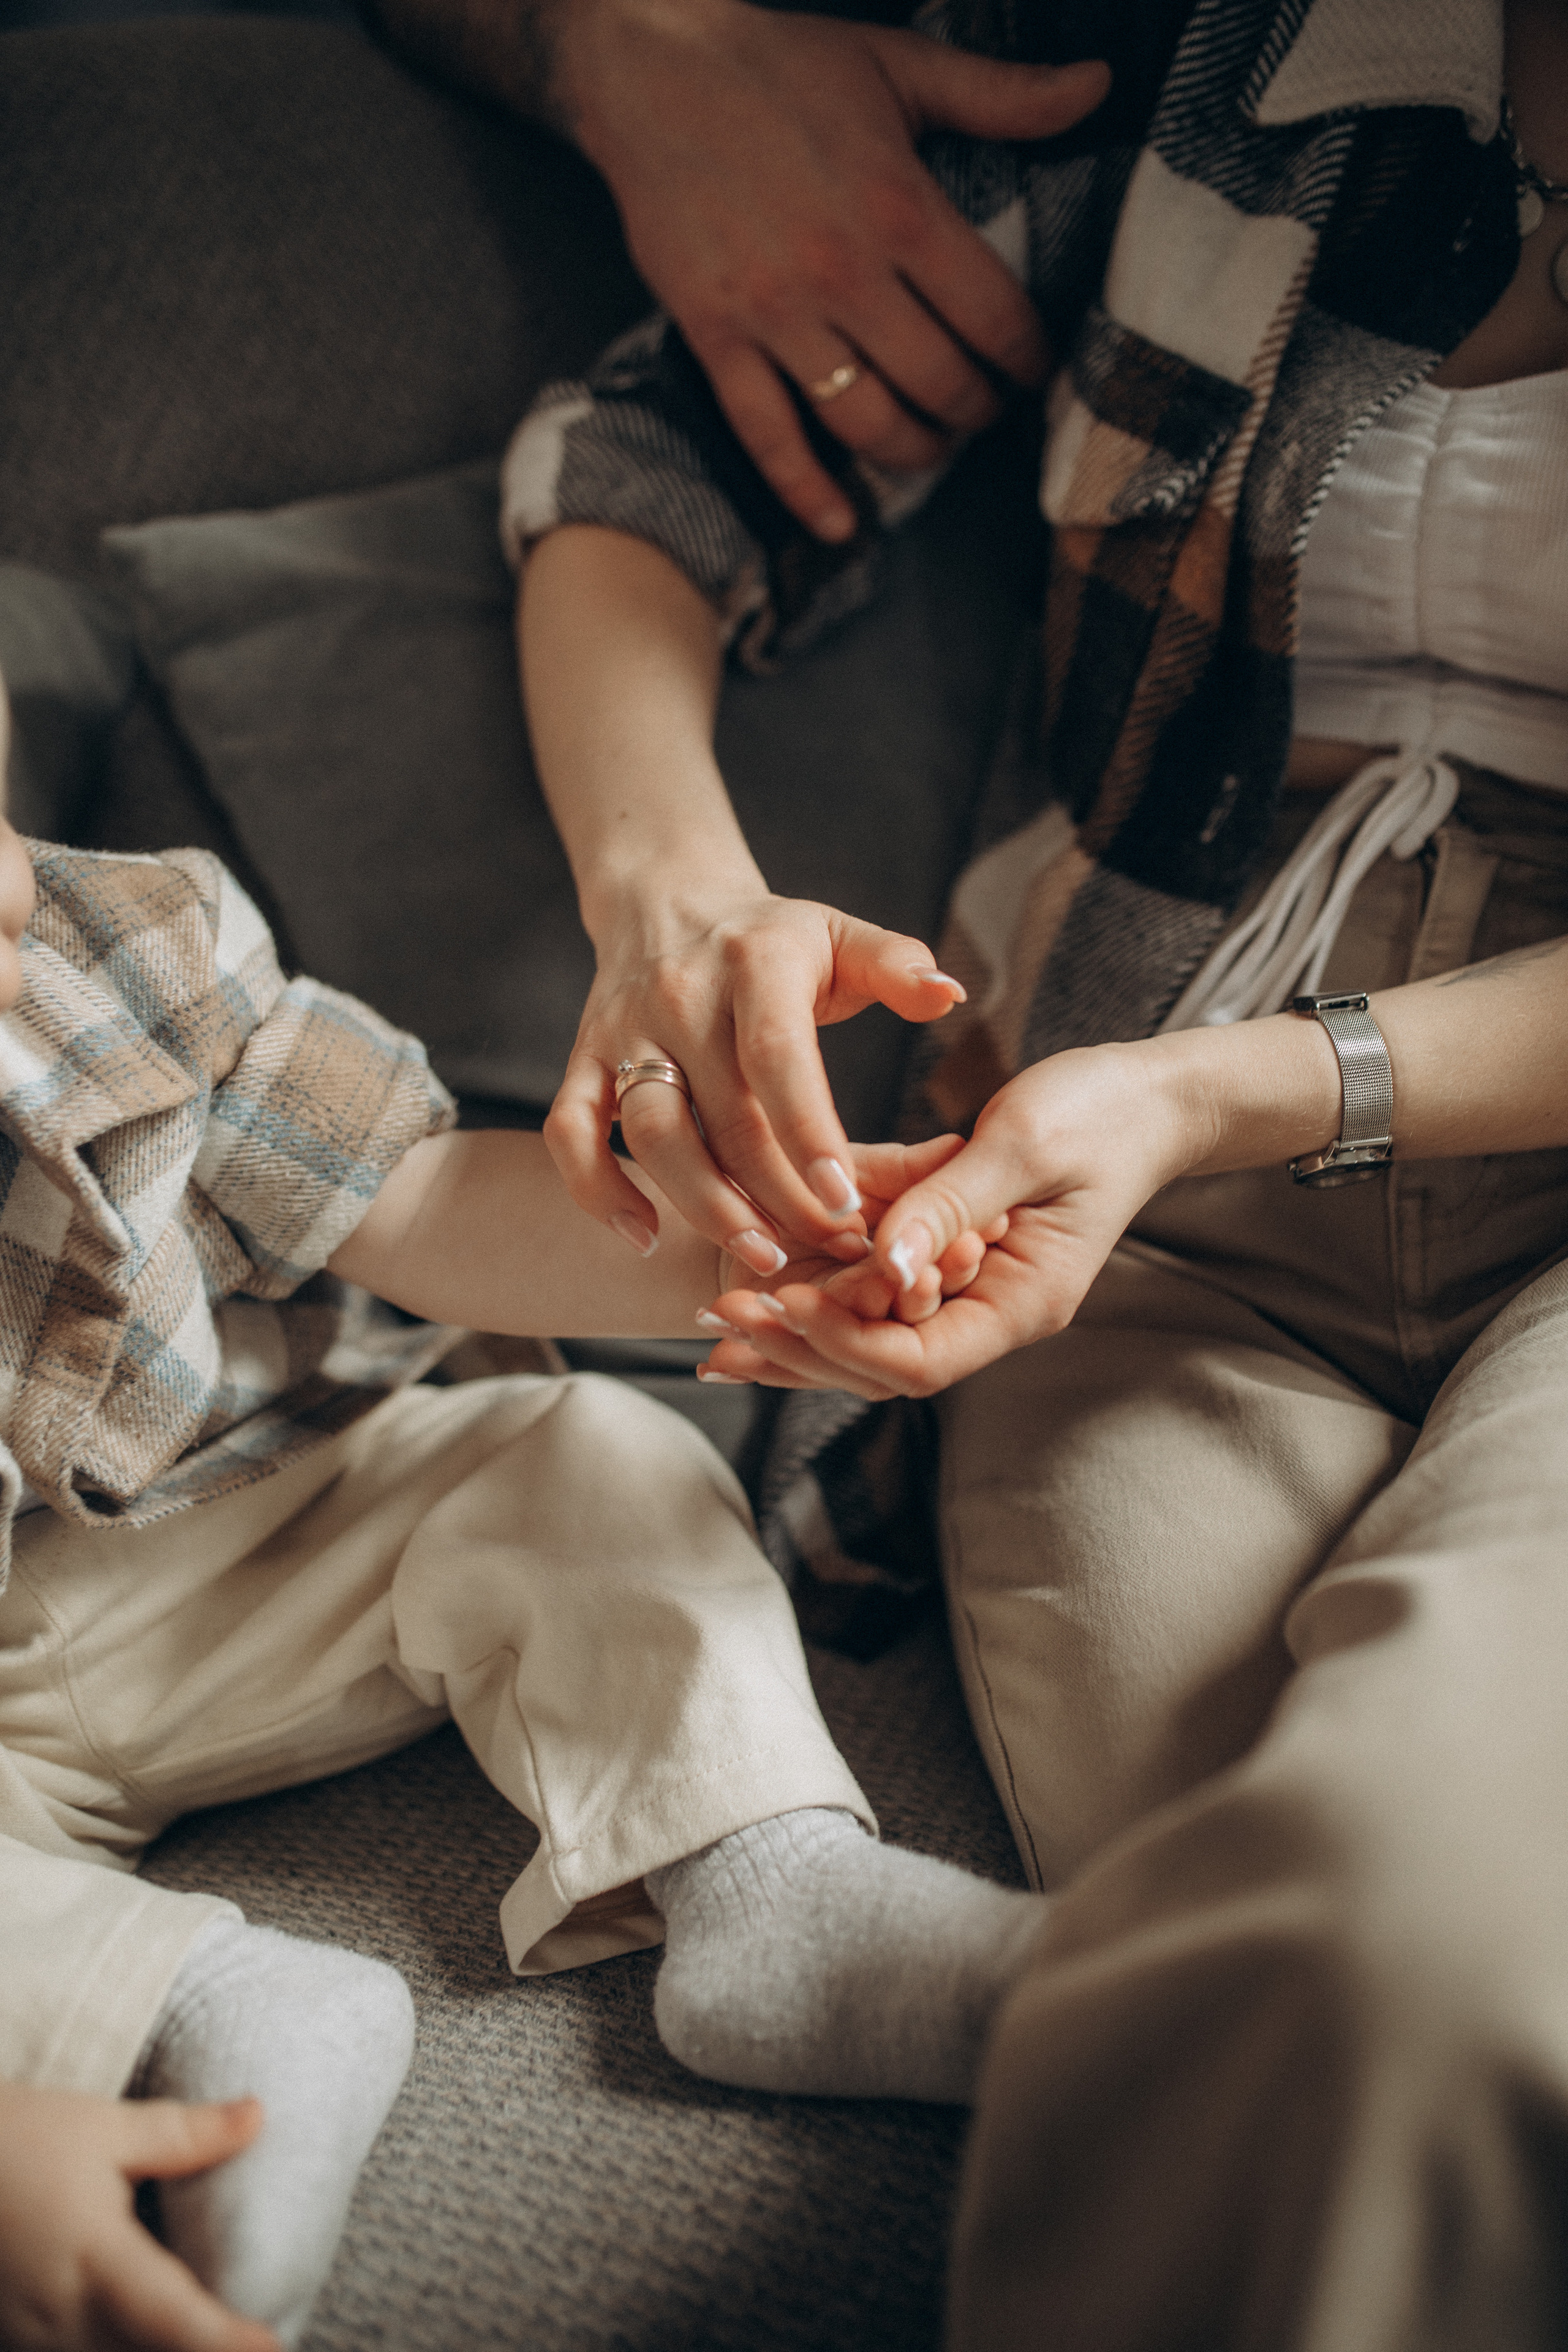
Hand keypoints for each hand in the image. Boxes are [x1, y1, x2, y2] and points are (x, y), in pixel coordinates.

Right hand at [0, 2080, 276, 2351]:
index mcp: (96, 2261)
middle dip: (200, 2351)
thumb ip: (184, 2134)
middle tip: (256, 2338)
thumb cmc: (16, 2141)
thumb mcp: (103, 2129)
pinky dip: (120, 2349)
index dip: (225, 2343)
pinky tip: (142, 2335)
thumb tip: (257, 2116)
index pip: (173, 2320)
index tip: (273, 2346)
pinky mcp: (17, 2341)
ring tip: (210, 2333)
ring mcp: (34, 2339)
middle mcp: (64, 2318)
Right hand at [545, 885, 967, 1267]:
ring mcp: (623, 1032)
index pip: (778, 1057)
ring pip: (652, 1135)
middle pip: (724, 1116)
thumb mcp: (840, 934)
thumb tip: (949, 993)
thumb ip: (897, 964)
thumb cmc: (773, 940)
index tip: (845, 1200)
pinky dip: (597, 1191)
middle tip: (830, 1249)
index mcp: (755, 964)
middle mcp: (681, 997)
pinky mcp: (582, 1059)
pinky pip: (570, 1134)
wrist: (667, 900)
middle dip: (779, 1196)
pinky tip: (644, 1237)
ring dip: (703, 1206)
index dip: (809, 1134)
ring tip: (760, 1256)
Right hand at [559, 0, 1109, 536]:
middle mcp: (843, 271)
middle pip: (939, 382)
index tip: (1033, 371)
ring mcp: (776, 312)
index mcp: (900, 206)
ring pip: (867, 422)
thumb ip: (1001, 93)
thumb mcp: (900, 64)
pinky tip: (843, 525)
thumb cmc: (781, 65)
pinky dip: (807, 492)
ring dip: (914, 451)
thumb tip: (1098, 86)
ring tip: (933, 446)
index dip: (1027, 359)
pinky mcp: (716, 336)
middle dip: (977, 411)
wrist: (650, 68)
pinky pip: (768, 436)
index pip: (993, 317)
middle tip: (985, 411)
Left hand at [699, 1039, 1190, 1396]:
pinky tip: (756, 1269)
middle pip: (878, 1362)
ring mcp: (966, 1286)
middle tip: (718, 1315)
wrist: (1147, 1098)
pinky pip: (873, 1281)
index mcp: (1020, 1303)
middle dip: (796, 1345)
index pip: (916, 1359)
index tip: (780, 1302)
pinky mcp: (946, 1252)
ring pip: (866, 1330)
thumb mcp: (1026, 1147)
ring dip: (792, 1325)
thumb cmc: (1101, 1115)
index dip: (842, 1339)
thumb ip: (950, 1204)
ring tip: (715, 1314)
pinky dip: (817, 1276)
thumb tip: (882, 1260)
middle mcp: (987, 1309)